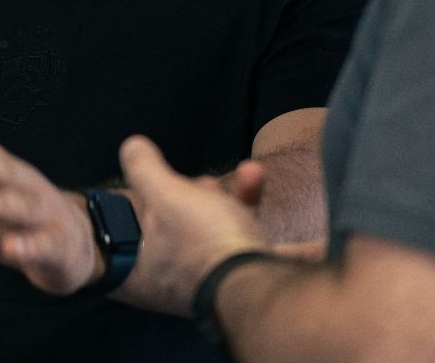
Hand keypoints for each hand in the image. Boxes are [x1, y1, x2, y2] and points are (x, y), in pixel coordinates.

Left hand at [116, 135, 268, 316]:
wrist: (261, 286)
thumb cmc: (204, 240)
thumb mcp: (166, 194)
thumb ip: (145, 169)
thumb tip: (131, 147)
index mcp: (145, 269)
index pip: (133, 233)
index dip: (143, 204)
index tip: (159, 184)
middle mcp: (177, 285)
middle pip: (182, 231)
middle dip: (201, 195)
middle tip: (210, 183)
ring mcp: (215, 286)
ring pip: (222, 237)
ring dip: (241, 201)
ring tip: (253, 173)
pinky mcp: (250, 286)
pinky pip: (261, 255)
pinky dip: (275, 233)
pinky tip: (303, 225)